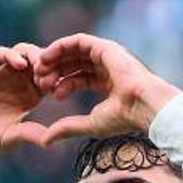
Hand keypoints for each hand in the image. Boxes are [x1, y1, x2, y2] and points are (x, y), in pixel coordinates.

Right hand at [0, 43, 47, 168]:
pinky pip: (1, 54)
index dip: (57, 80)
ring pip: (23, 52)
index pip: (50, 79)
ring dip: (34, 55)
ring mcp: (0, 73)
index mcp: (29, 96)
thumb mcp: (10, 137)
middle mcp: (17, 82)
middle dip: (48, 65)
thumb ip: (30, 133)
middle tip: (50, 74)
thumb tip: (53, 138)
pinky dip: (12, 55)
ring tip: (38, 68)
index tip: (59, 89)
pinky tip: (20, 65)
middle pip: (40, 61)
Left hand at [32, 34, 181, 143]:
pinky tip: (47, 56)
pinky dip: (60, 46)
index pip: (79, 80)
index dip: (61, 85)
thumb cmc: (123, 118)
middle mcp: (108, 67)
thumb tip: (45, 141)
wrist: (143, 105)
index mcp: (108, 84)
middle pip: (75, 65)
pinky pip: (78, 41)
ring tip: (39, 68)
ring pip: (74, 52)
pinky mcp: (105, 47)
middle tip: (39, 81)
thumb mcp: (90, 124)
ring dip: (55, 58)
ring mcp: (108, 55)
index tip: (46, 93)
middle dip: (55, 71)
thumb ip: (67, 128)